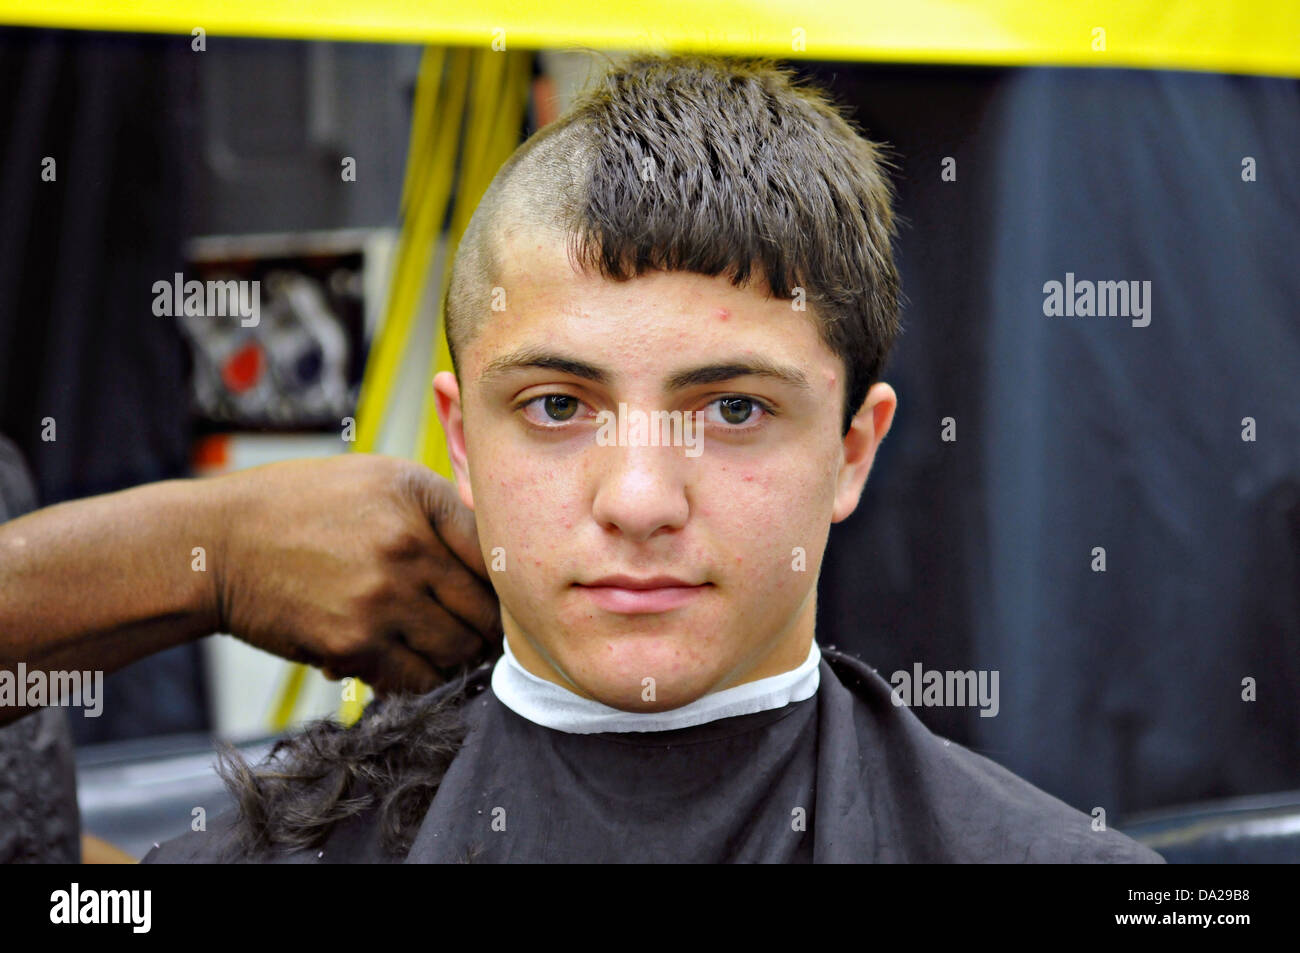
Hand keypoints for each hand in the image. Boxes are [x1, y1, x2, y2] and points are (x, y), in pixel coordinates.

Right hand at [214, 454, 499, 694]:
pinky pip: (417, 679)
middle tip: (481, 636)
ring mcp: (382, 598)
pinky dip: (423, 680)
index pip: (494, 552)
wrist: (216, 546)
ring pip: (458, 650)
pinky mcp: (354, 644)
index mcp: (418, 497)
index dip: (504, 582)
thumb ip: (436, 508)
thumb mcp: (374, 479)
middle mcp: (407, 545)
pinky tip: (411, 666)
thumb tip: (494, 553)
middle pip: (485, 608)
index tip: (500, 596)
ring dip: (459, 659)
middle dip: (487, 628)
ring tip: (450, 654)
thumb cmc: (299, 509)